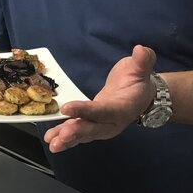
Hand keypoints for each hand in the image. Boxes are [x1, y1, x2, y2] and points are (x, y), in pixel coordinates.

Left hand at [43, 45, 157, 152]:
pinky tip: (51, 138)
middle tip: (62, 136)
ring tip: (53, 143)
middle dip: (77, 132)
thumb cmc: (138, 80)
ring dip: (68, 139)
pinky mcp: (92, 125)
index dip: (86, 110)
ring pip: (84, 134)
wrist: (140, 95)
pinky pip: (78, 132)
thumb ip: (142, 61)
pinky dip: (64, 136)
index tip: (68, 108)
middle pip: (94, 128)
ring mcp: (101, 126)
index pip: (104, 110)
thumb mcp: (141, 69)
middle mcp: (112, 122)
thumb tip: (141, 50)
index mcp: (123, 108)